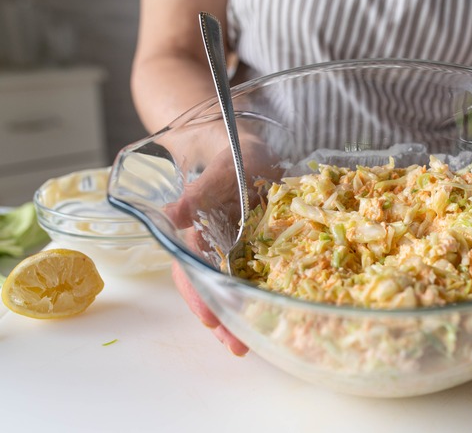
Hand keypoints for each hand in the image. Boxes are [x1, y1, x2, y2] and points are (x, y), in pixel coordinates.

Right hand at [163, 126, 276, 355]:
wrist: (253, 150)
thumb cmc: (234, 157)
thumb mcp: (220, 170)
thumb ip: (199, 192)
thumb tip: (174, 216)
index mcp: (198, 231)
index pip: (192, 269)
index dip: (198, 295)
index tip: (209, 320)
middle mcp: (214, 246)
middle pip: (210, 287)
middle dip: (221, 317)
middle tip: (236, 346)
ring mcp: (235, 251)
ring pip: (230, 288)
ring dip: (237, 315)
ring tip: (249, 344)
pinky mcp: (258, 251)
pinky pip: (255, 278)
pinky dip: (259, 298)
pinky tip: (271, 316)